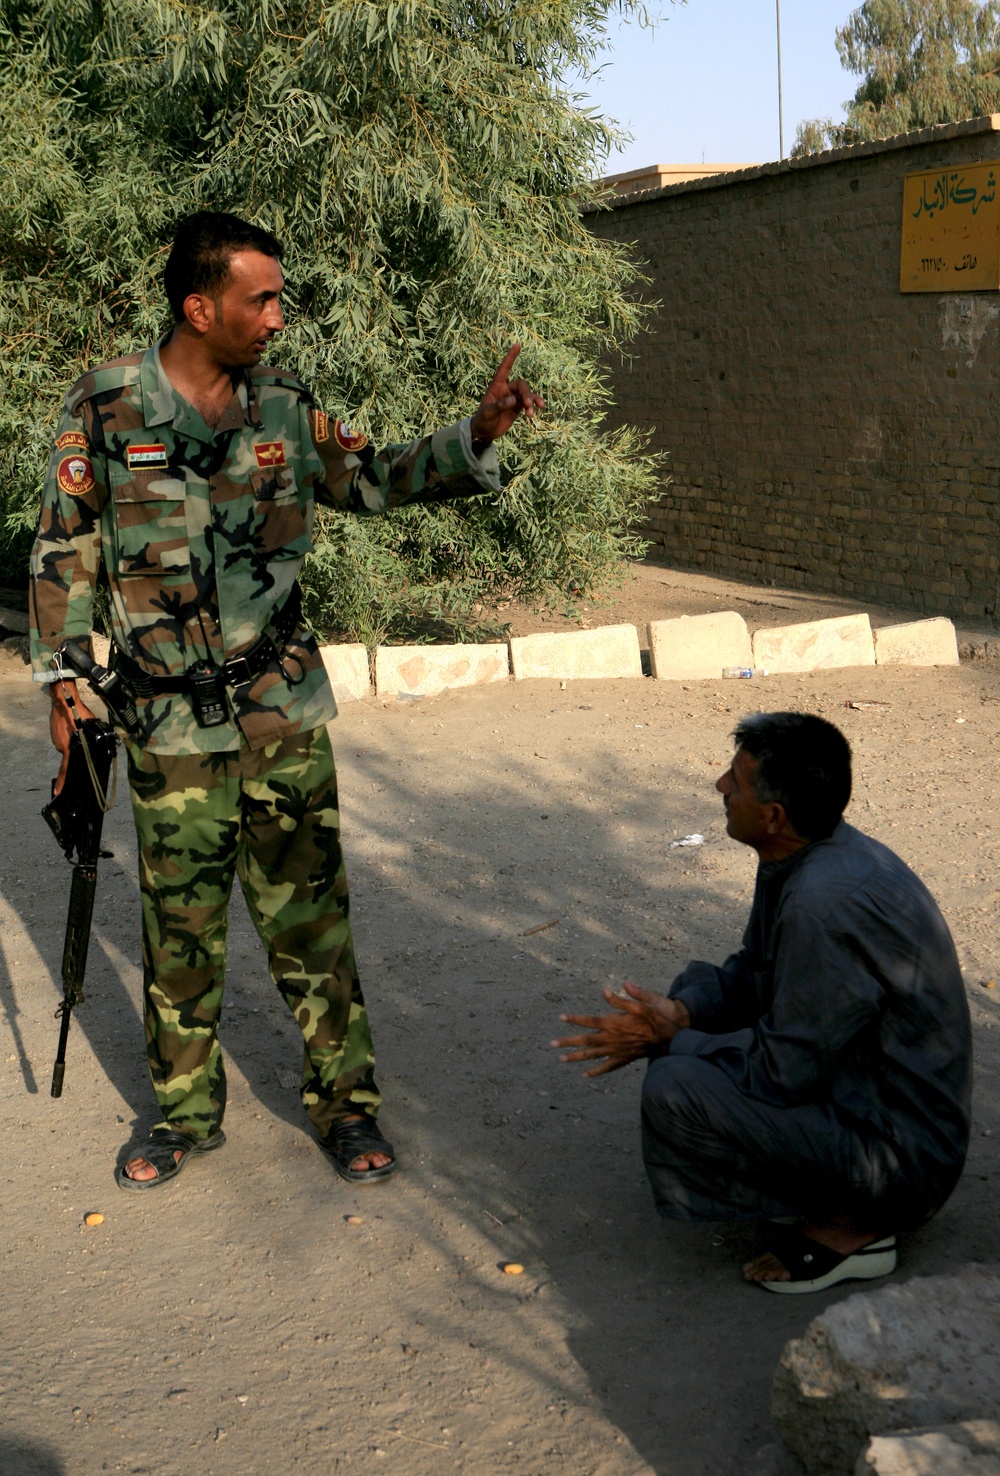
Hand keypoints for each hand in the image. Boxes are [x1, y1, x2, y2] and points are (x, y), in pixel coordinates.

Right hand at [49, 682, 96, 795]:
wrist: (63, 700)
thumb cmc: (78, 713)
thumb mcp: (92, 726)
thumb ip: (96, 737)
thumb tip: (107, 742)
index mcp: (70, 748)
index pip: (66, 770)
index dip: (63, 783)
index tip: (58, 792)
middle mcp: (61, 747)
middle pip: (71, 754)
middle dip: (77, 750)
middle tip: (82, 738)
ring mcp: (56, 740)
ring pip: (68, 745)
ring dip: (74, 740)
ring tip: (79, 730)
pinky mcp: (54, 733)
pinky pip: (63, 738)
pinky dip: (68, 734)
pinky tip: (73, 726)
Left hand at [469, 344, 544, 444]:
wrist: (485, 432)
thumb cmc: (483, 420)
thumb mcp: (488, 413)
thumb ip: (499, 406)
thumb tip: (513, 400)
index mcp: (497, 386)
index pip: (504, 368)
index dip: (511, 357)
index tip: (517, 345)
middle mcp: (506, 389)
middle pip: (521, 385)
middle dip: (526, 394)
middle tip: (528, 405)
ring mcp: (514, 398)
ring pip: (527, 394)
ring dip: (532, 401)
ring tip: (531, 413)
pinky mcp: (518, 407)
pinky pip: (530, 402)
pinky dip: (534, 405)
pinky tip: (539, 409)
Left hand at [553, 982, 690, 1077]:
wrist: (669, 1039)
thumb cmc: (655, 1019)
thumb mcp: (641, 1004)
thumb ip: (621, 1000)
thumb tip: (605, 991)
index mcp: (614, 1023)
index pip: (589, 1021)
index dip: (574, 1019)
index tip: (561, 1017)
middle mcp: (612, 1039)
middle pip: (585, 1041)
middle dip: (568, 1042)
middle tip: (552, 1044)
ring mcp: (617, 1051)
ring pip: (592, 1055)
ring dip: (576, 1057)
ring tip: (562, 1059)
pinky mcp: (623, 1059)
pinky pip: (607, 1067)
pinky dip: (596, 1071)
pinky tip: (586, 1075)